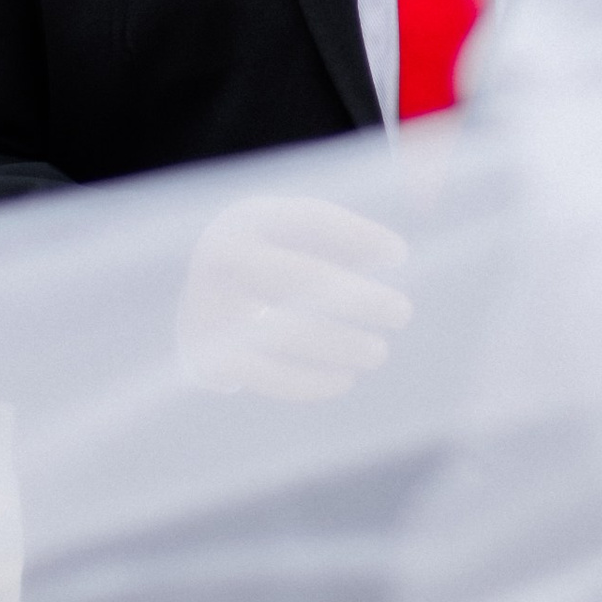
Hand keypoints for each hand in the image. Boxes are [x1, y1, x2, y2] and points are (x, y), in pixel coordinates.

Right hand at [177, 192, 413, 403]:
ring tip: (377, 352)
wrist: (199, 310)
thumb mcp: (297, 240)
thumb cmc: (271, 265)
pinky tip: (344, 379)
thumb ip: (344, 242)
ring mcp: (212, 307)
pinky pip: (269, 373)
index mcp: (250, 219)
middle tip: (402, 312)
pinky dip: (312, 381)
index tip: (399, 255)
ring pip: (286, 331)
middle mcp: (224, 258)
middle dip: (357, 298)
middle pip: (298, 278)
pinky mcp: (211, 354)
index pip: (309, 220)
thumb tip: (393, 254)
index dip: (358, 235)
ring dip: (341, 345)